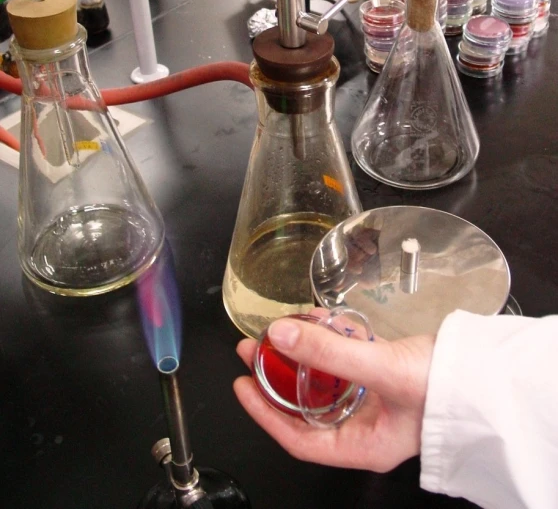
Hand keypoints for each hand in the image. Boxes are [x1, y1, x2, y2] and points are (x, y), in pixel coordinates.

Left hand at [234, 311, 434, 472]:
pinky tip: (321, 322)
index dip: (265, 413)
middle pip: (307, 405)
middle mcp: (367, 425)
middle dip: (278, 377)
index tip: (243, 386)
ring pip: (326, 380)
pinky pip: (348, 360)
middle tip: (255, 349)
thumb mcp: (381, 369)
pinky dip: (332, 341)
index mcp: (363, 443)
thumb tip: (280, 336)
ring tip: (282, 330)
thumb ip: (330, 352)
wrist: (489, 371)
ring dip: (303, 355)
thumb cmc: (447, 386)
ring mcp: (377, 400)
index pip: (298, 438)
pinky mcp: (386, 374)